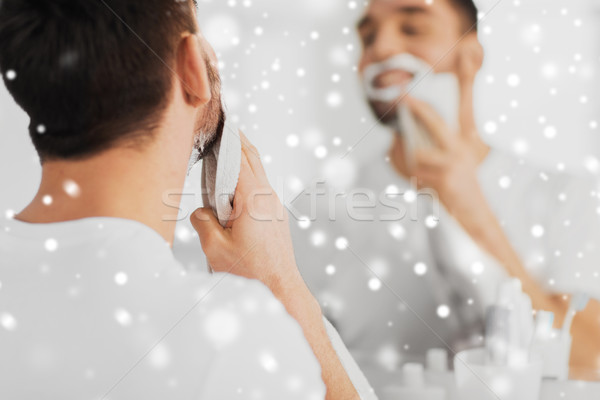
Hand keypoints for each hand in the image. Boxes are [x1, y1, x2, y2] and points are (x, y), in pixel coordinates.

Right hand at [190, 132, 301, 295]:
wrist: (280, 289)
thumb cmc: (251, 273)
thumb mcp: (215, 249)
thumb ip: (202, 222)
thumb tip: (200, 212)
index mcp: (253, 199)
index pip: (240, 158)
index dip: (229, 138)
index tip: (221, 121)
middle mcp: (267, 198)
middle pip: (253, 159)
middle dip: (237, 140)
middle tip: (223, 126)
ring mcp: (274, 207)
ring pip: (257, 173)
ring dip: (242, 160)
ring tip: (224, 152)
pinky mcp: (275, 217)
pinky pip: (259, 189)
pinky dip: (246, 179)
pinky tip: (232, 187)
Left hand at [406, 45, 489, 216]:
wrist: (473, 214)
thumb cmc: (455, 192)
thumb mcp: (444, 170)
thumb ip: (425, 154)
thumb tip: (397, 141)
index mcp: (458, 145)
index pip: (437, 119)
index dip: (420, 105)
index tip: (404, 95)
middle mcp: (459, 149)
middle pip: (434, 122)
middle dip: (417, 108)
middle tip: (401, 99)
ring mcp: (454, 163)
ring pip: (418, 153)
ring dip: (409, 164)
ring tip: (416, 177)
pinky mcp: (447, 178)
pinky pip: (418, 173)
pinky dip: (414, 180)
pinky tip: (422, 188)